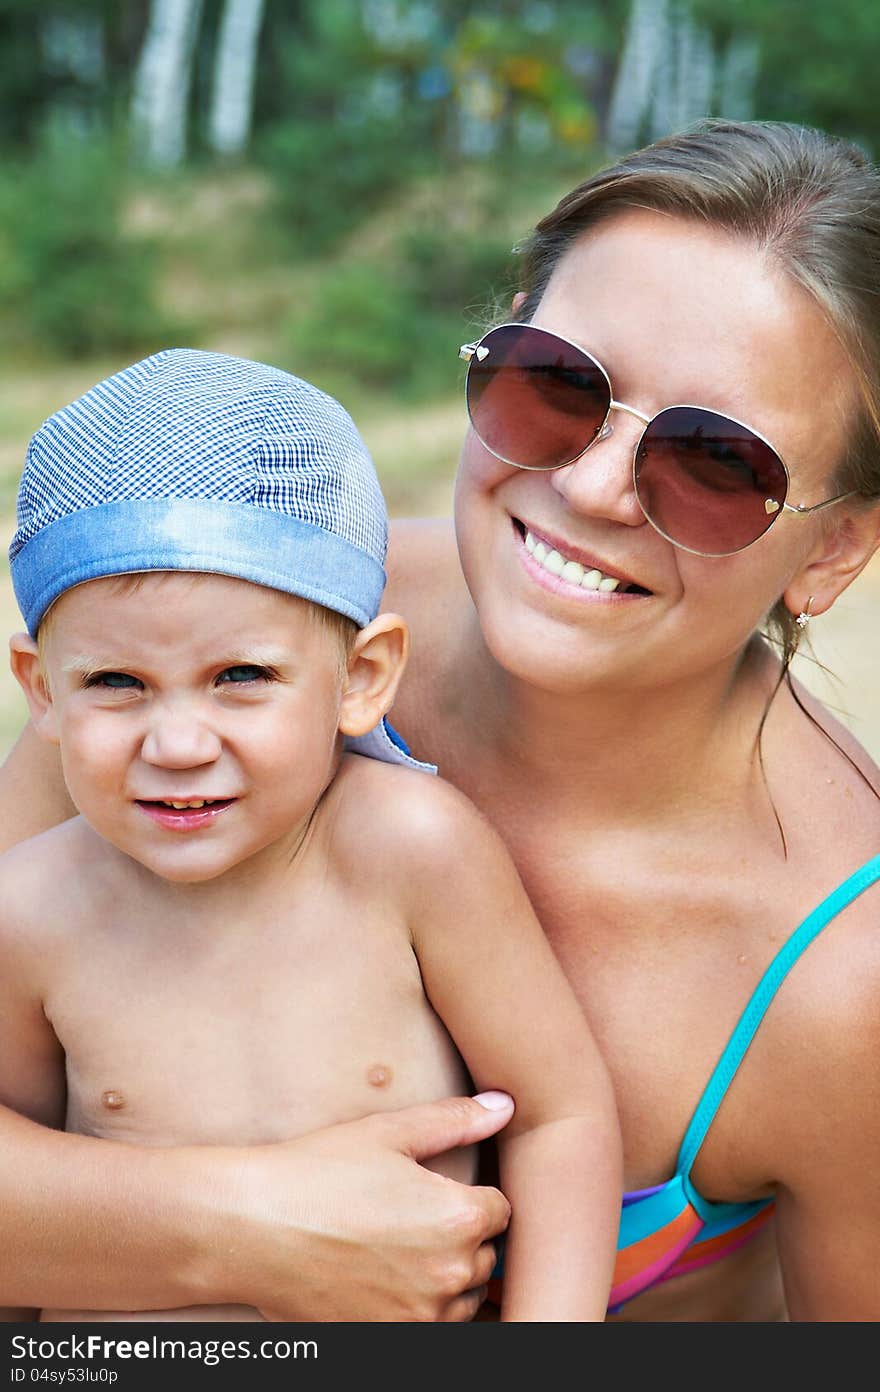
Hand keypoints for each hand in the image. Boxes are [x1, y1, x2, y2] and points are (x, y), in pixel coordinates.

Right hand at [228, 1093, 513, 1321]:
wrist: (251, 1229)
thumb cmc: (318, 1173)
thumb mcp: (389, 1133)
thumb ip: (455, 1119)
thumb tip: (505, 1105)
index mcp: (459, 1217)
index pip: (500, 1211)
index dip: (468, 1196)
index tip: (432, 1191)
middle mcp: (450, 1274)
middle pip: (485, 1258)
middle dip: (459, 1238)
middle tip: (406, 1217)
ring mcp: (421, 1317)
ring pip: (460, 1299)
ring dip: (442, 1278)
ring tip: (391, 1248)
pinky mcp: (391, 1343)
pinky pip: (428, 1329)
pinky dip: (414, 1310)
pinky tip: (378, 1280)